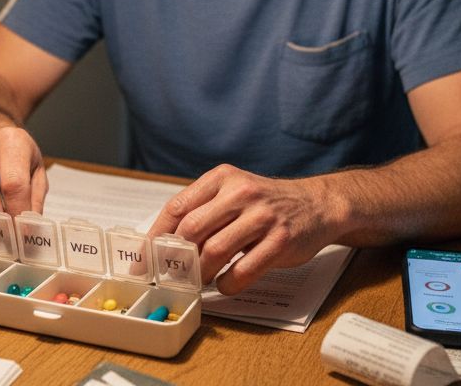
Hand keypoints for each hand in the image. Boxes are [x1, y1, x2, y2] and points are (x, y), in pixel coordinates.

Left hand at [147, 165, 336, 294]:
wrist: (316, 204)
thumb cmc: (266, 204)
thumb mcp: (233, 192)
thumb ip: (203, 210)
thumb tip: (162, 243)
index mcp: (222, 178)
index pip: (177, 207)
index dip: (156, 236)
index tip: (144, 259)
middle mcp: (241, 192)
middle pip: (192, 229)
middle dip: (177, 258)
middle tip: (172, 275)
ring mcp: (262, 216)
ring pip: (215, 251)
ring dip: (201, 273)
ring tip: (200, 280)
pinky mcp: (280, 241)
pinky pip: (243, 270)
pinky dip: (227, 284)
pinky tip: (226, 283)